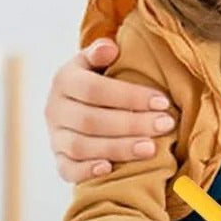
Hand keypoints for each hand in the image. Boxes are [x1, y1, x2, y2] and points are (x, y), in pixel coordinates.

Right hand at [46, 38, 175, 182]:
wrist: (79, 102)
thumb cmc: (101, 79)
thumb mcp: (98, 61)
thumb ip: (101, 53)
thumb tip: (109, 48)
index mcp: (65, 80)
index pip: (94, 89)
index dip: (129, 96)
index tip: (163, 101)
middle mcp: (55, 109)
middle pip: (91, 120)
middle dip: (132, 124)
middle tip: (166, 124)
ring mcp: (55, 136)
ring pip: (81, 146)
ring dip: (118, 148)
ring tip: (151, 148)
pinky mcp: (59, 158)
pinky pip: (67, 169)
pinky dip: (87, 171)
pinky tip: (110, 169)